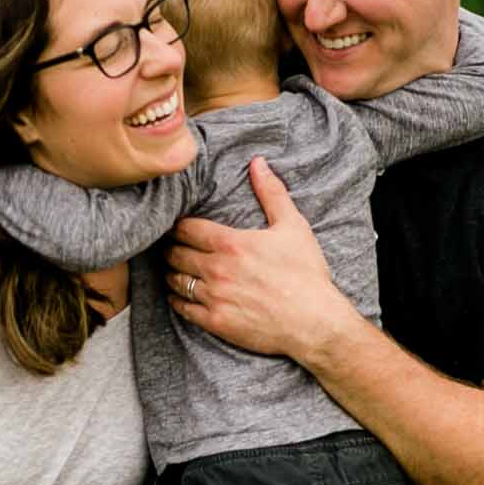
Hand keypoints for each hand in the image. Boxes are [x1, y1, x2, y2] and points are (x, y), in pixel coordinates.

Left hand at [166, 156, 356, 361]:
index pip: (186, 229)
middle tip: (169, 246)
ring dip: (171, 272)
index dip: (177, 226)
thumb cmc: (306, 273)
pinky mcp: (216, 321)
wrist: (314, 322)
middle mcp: (217, 269)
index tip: (176, 226)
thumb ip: (271, 193)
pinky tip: (178, 295)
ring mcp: (214, 297)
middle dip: (170, 248)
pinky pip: (183, 308)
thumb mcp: (293, 226)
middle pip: (175, 254)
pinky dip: (176, 299)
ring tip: (173, 268)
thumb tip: (258, 162)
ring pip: (176, 280)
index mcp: (232, 243)